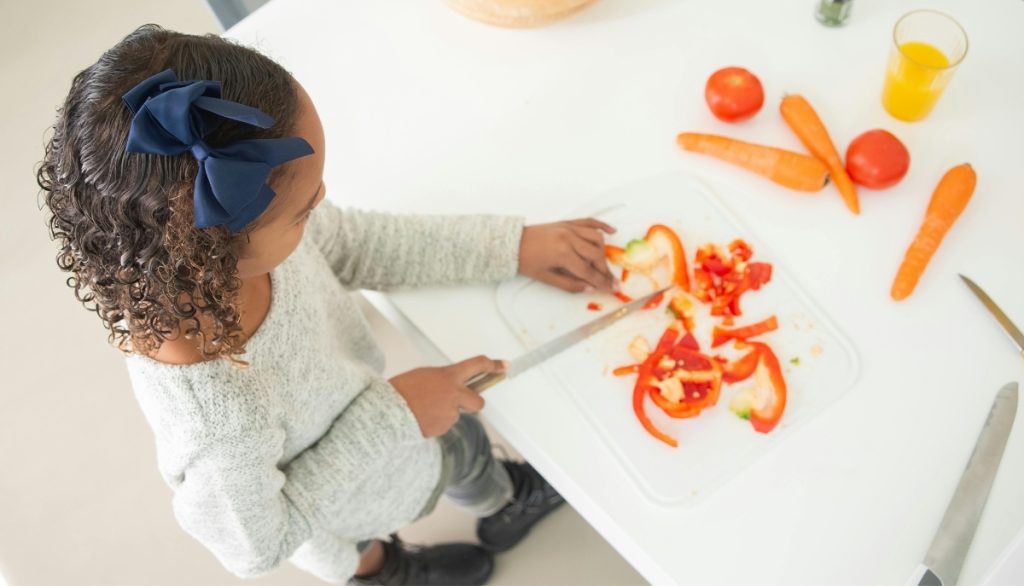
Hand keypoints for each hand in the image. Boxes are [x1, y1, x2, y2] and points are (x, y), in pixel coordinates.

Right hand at [389, 355, 506, 437]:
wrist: (388, 411)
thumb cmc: (402, 390)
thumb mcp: (425, 375)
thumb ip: (444, 380)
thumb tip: (452, 386)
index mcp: (449, 376)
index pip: (478, 365)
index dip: (493, 365)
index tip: (503, 366)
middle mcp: (454, 394)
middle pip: (478, 402)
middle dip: (473, 403)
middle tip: (461, 402)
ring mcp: (450, 413)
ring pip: (456, 415)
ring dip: (445, 413)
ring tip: (424, 408)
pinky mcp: (443, 428)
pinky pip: (444, 425)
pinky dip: (436, 422)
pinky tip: (421, 417)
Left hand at [519, 219, 617, 292]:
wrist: (513, 243)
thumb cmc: (527, 262)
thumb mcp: (547, 278)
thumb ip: (570, 284)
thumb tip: (590, 288)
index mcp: (563, 254)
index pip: (588, 271)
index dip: (602, 282)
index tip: (612, 288)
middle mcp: (569, 238)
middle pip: (596, 255)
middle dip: (604, 270)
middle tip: (610, 280)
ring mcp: (569, 228)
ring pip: (596, 238)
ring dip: (603, 252)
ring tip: (603, 264)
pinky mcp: (567, 223)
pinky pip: (589, 221)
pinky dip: (602, 225)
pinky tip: (612, 231)